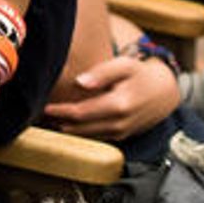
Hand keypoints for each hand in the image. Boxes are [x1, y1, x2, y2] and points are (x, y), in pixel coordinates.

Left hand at [42, 54, 179, 140]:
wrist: (164, 92)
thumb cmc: (141, 74)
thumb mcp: (125, 65)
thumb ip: (102, 72)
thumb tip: (79, 82)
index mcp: (118, 105)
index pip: (81, 113)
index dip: (60, 111)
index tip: (44, 106)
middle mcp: (119, 123)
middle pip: (79, 128)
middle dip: (59, 122)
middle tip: (39, 114)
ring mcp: (120, 132)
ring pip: (85, 136)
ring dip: (67, 129)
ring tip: (49, 119)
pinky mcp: (120, 137)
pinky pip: (94, 137)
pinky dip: (79, 131)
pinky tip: (68, 123)